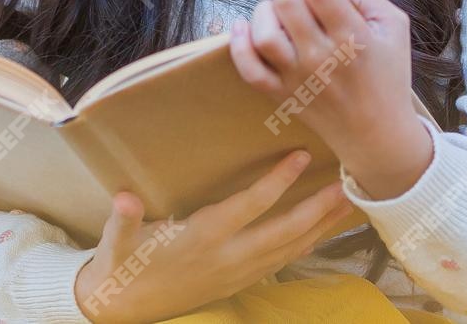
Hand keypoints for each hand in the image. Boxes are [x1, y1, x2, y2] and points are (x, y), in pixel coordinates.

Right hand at [72, 149, 350, 323]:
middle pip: (283, 231)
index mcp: (201, 239)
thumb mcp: (118, 242)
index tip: (301, 157)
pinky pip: (281, 261)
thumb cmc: (123, 265)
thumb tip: (123, 197)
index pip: (247, 206)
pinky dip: (305, 244)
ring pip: (289, 249)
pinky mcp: (239, 282)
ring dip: (321, 226)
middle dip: (317, 209)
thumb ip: (124, 218)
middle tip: (348, 185)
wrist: (125, 309)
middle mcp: (226, 257)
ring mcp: (236, 273)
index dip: (276, 182)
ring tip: (349, 205)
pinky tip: (322, 231)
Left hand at [228, 0, 434, 199]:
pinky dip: (238, 46)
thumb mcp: (396, 28)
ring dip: (266, 12)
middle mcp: (320, 57)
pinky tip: (243, 28)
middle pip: (287, 2)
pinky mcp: (281, 93)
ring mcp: (297, 77)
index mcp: (352, 38)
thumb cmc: (387, 76)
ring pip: (264, 34)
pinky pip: (250, 70)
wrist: (375, 132)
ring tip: (281, 14)